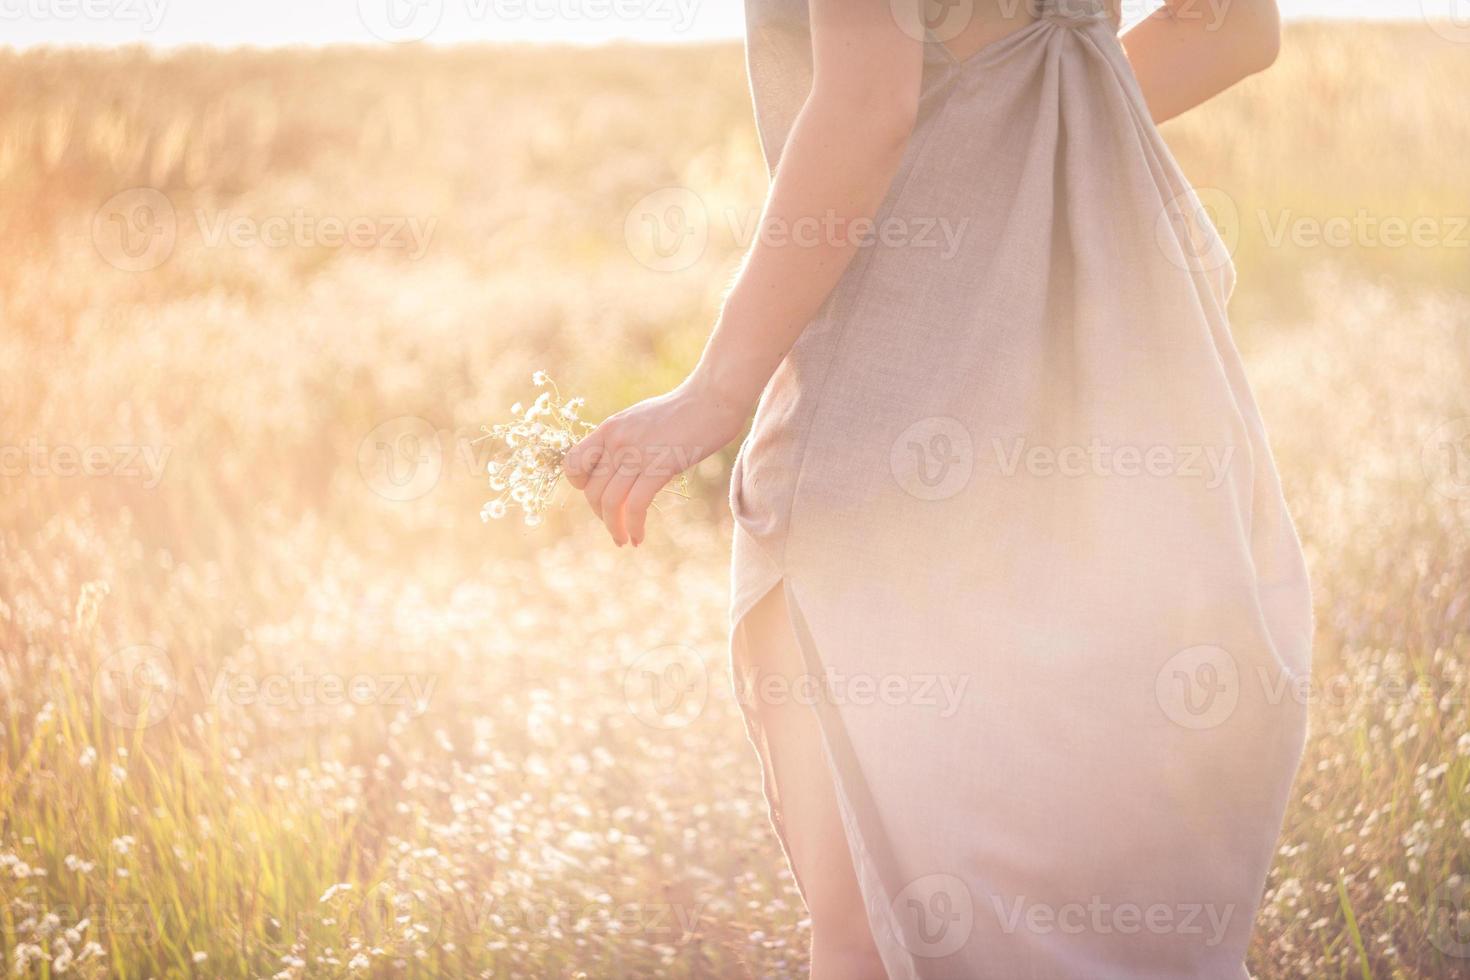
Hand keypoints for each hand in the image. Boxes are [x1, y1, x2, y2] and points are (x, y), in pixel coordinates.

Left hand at [564, 380, 747, 546]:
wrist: (711, 398)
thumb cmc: (681, 410)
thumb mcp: (639, 419)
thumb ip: (622, 440)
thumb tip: (613, 466)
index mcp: (609, 428)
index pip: (572, 463)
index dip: (579, 485)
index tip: (596, 494)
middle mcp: (617, 441)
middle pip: (592, 490)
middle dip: (601, 514)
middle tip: (615, 525)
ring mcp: (637, 454)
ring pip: (610, 503)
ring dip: (614, 529)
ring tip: (623, 540)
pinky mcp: (660, 466)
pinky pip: (636, 506)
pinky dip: (633, 527)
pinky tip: (638, 537)